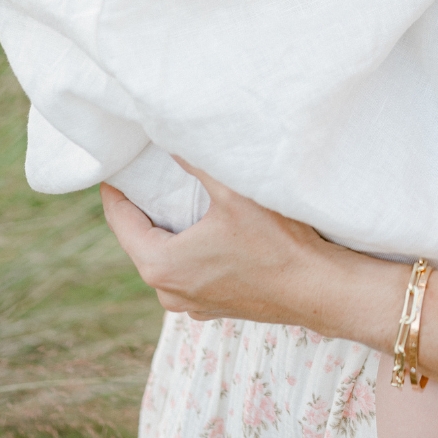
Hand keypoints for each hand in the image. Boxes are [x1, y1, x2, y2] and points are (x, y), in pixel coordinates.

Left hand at [102, 163, 330, 323]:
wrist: (322, 291)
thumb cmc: (279, 244)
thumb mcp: (233, 192)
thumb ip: (195, 160)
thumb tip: (167, 131)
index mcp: (160, 266)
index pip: (120, 219)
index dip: (116, 188)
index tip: (117, 162)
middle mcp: (168, 292)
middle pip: (138, 239)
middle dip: (141, 206)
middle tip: (144, 171)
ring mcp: (191, 304)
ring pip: (162, 257)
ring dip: (165, 230)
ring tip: (171, 195)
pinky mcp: (213, 307)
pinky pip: (185, 272)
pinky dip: (186, 250)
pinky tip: (202, 228)